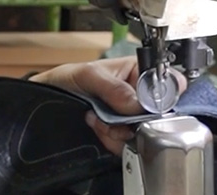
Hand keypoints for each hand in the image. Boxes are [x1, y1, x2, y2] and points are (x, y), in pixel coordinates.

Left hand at [28, 56, 186, 154]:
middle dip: (133, 120)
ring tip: (98, 119)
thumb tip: (137, 104)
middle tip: (112, 116)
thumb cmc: (67, 79)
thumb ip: (114, 87)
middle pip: (158, 115)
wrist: (46, 98)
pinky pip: (128, 145)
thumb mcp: (87, 74)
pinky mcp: (121, 134)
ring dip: (118, 131)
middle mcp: (138, 95)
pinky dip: (111, 141)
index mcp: (138, 71)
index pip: (170, 83)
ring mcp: (130, 116)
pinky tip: (96, 128)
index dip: (162, 98)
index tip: (146, 107)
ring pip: (143, 133)